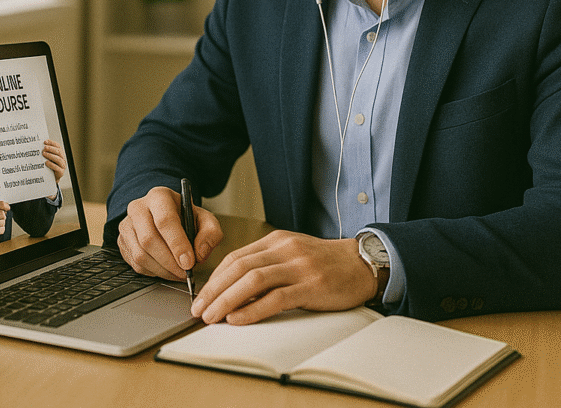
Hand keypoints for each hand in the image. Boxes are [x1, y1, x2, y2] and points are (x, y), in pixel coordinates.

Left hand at [42, 139, 66, 190]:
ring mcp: (62, 166)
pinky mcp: (61, 172)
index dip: (52, 143)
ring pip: (59, 159)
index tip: (45, 141)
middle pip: (59, 151)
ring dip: (51, 156)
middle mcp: (62, 158)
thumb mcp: (47, 158)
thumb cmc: (48, 167)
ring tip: (44, 154)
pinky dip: (52, 165)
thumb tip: (38, 145)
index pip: (58, 146)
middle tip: (44, 148)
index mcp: (60, 154)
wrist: (50, 179)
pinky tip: (46, 163)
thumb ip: (45, 152)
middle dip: (51, 149)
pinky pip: (57, 168)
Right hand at [117, 186, 222, 280]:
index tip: (189, 262)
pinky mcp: (122, 242)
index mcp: (159, 196)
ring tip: (178, 273)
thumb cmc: (185, 218)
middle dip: (170, 262)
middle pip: (149, 239)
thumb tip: (200, 253)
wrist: (167, 216)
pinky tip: (166, 270)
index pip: (165, 220)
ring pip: (140, 254)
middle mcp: (138, 208)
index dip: (177, 244)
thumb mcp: (204, 219)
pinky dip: (153, 272)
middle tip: (185, 273)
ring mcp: (127, 225)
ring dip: (162, 270)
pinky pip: (135, 264)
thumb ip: (210, 233)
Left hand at [190, 230, 375, 324]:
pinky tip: (238, 319)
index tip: (201, 296)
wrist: (361, 263)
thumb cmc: (324, 262)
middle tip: (199, 309)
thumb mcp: (292, 253)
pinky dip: (253, 310)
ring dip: (227, 300)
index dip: (214, 277)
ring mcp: (298, 266)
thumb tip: (234, 288)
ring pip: (252, 280)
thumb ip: (266, 263)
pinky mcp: (311, 286)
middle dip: (214, 290)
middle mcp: (284, 249)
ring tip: (212, 316)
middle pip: (239, 267)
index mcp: (276, 241)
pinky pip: (276, 298)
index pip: (235, 257)